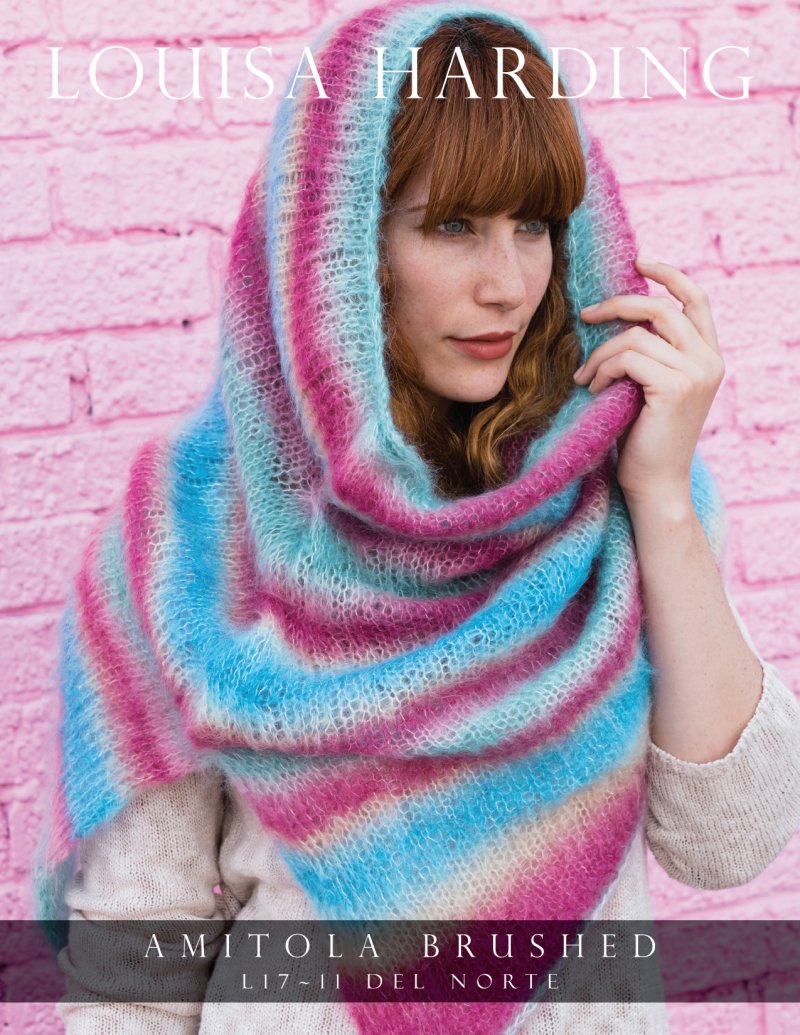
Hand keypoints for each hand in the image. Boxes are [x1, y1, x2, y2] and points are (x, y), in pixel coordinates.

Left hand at [573, 257, 724, 509]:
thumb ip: (650, 352)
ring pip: (636, 335)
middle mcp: (709, 360)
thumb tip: (616, 314)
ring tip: (585, 378)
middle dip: (617, 304)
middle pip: (660, 307)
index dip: (669, 274)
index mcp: (709, 356)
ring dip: (600, 354)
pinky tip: (592, 390)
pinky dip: (601, 370)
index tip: (639, 261)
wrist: (654, 484)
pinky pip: (626, 358)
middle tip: (585, 316)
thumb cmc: (643, 438)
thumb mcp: (651, 386)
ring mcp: (695, 373)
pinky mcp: (674, 387)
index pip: (696, 299)